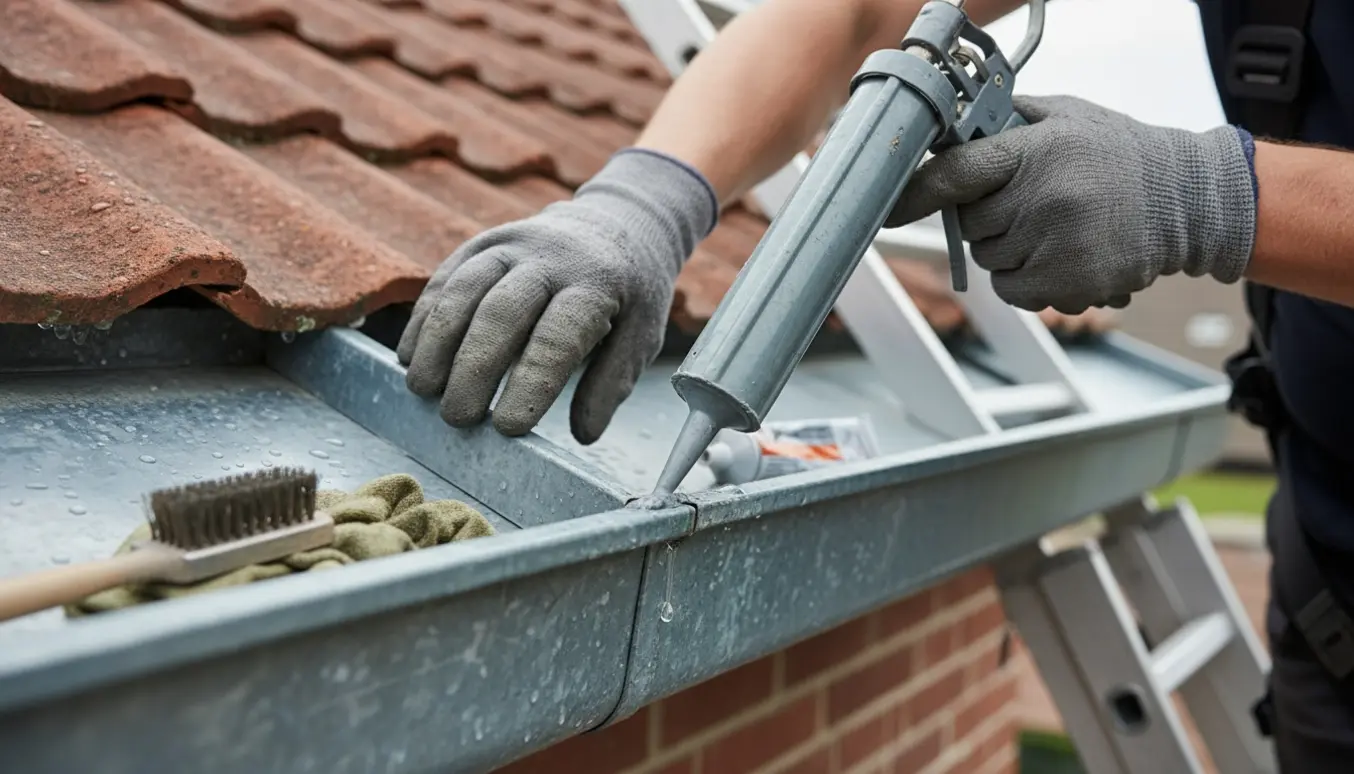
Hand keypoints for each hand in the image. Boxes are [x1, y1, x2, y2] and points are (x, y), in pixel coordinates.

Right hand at [398, 149, 717, 443]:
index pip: (558, 336)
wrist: (616, 223)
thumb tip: (584, 434)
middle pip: (501, 313)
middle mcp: (549, 258)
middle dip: (473, 369)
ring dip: (436, 344)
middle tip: (457, 418)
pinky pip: (445, 279)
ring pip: (463, 291)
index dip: (530, 383)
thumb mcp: (642, 335)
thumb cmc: (628, 293)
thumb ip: (611, 383)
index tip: (508, 427)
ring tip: (423, 391)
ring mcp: (510, 244)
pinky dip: (424, 320)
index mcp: (596, 284)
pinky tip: (411, 356)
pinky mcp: (481, 243)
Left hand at [887, 95, 1256, 313]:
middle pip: (971, 225)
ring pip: (991, 261)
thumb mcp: (1064, 116)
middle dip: (989, 217)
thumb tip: (948, 128)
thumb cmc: (1118, 155)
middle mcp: (1042, 199)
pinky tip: (1061, 254)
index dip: (916, 193)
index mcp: (1034, 152)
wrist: (1187, 199)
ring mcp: (1056, 246)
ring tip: (1056, 226)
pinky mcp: (1069, 284)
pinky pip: (1015, 292)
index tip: (885, 209)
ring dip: (1010, 250)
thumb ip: (1005, 121)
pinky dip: (1028, 280)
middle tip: (1031, 202)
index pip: (956, 174)